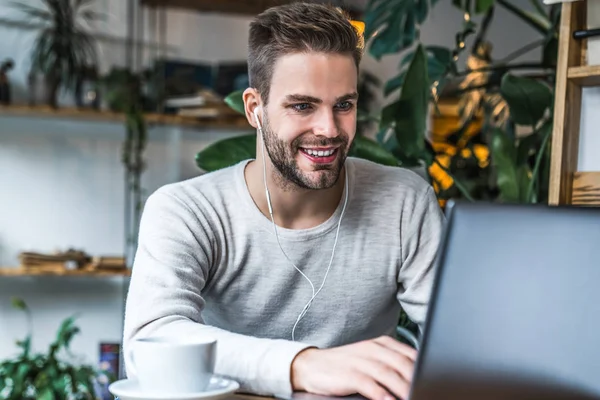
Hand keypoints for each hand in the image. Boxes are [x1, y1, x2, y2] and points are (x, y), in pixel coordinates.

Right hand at [291, 335, 416, 399]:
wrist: (311, 365)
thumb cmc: (344, 365)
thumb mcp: (370, 358)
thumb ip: (391, 364)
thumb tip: (414, 378)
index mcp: (381, 344)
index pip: (410, 354)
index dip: (424, 368)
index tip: (434, 380)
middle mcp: (373, 349)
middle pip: (402, 364)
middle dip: (417, 380)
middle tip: (427, 390)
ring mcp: (361, 361)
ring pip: (389, 374)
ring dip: (404, 388)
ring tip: (414, 397)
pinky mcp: (350, 374)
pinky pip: (370, 385)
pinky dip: (383, 395)